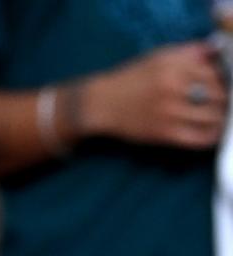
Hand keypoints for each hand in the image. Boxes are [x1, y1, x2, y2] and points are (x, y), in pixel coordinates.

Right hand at [81, 41, 227, 148]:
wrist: (100, 104)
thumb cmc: (130, 78)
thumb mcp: (158, 56)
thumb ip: (189, 52)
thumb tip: (217, 51)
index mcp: (174, 67)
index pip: (216, 74)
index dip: (225, 81)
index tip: (224, 86)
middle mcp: (173, 89)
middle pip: (219, 96)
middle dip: (225, 101)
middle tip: (223, 104)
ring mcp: (169, 113)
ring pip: (214, 118)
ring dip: (221, 118)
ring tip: (220, 117)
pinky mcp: (164, 134)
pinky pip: (200, 138)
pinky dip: (212, 137)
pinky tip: (212, 132)